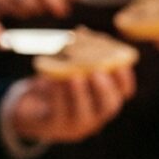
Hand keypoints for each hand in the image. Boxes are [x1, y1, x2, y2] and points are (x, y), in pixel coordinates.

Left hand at [11, 66, 135, 143]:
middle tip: (97, 72)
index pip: (124, 93)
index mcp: (105, 100)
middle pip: (109, 106)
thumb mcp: (71, 69)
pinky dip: (57, 96)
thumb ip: (80, 55)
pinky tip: (52, 81)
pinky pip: (58, 113)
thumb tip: (82, 31)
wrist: (33, 111)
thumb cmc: (58, 86)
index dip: (125, 79)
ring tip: (72, 76)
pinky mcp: (55, 127)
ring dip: (79, 94)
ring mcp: (76, 125)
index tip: (121, 63)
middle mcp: (96, 116)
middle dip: (104, 89)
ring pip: (83, 113)